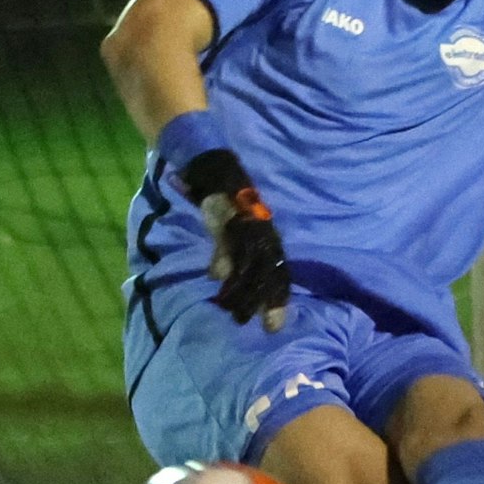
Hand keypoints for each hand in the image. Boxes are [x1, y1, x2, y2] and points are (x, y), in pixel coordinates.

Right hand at [177, 149, 290, 331]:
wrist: (206, 157)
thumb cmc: (219, 192)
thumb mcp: (228, 222)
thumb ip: (225, 249)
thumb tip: (219, 276)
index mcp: (264, 230)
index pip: (276, 268)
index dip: (277, 295)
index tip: (276, 325)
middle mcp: (259, 226)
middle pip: (269, 267)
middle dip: (269, 298)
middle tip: (269, 327)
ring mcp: (243, 217)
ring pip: (250, 258)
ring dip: (246, 286)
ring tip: (239, 312)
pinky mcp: (224, 208)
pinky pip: (226, 237)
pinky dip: (223, 257)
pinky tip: (218, 276)